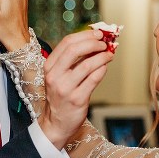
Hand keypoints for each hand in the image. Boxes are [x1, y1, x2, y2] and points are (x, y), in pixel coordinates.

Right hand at [39, 29, 113, 148]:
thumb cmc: (61, 96)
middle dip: (93, 43)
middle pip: (74, 50)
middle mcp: (55, 76)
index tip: (98, 33)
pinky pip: (93, 79)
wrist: (56, 123)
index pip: (66, 43)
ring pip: (87, 65)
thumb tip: (94, 42)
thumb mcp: (59, 75)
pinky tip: (105, 67)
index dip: (85, 35)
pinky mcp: (77, 99)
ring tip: (109, 55)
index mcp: (49, 66)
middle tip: (104, 43)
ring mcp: (65, 88)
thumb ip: (73, 60)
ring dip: (101, 57)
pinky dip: (101, 70)